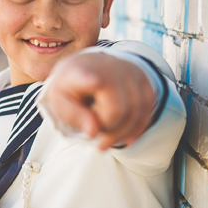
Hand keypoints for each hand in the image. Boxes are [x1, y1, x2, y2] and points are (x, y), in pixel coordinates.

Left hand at [40, 51, 156, 150]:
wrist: (88, 67)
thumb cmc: (72, 89)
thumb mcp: (61, 103)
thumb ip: (74, 117)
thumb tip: (93, 132)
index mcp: (79, 73)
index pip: (86, 76)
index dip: (90, 80)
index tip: (95, 81)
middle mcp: (109, 67)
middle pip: (118, 110)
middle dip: (108, 130)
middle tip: (96, 136)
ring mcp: (130, 71)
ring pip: (136, 113)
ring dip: (123, 133)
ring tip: (108, 140)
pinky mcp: (144, 79)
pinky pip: (147, 110)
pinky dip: (138, 129)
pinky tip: (127, 138)